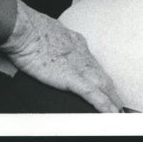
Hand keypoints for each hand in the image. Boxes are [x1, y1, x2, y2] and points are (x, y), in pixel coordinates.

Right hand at [0, 0, 122, 112]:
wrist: (25, 29)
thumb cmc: (30, 29)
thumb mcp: (48, 32)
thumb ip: (54, 42)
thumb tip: (48, 48)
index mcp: (75, 42)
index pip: (92, 62)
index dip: (99, 74)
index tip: (102, 84)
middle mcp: (81, 53)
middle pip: (101, 74)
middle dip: (111, 90)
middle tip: (117, 102)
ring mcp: (78, 65)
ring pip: (102, 84)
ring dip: (112, 99)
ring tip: (118, 111)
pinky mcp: (71, 77)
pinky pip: (92, 93)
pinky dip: (103, 104)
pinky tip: (110, 112)